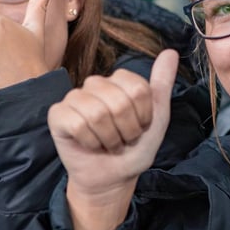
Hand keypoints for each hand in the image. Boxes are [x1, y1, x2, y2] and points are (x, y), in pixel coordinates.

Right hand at [48, 49, 178, 229]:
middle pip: (119, 102)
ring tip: (108, 143)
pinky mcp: (57, 114)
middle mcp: (95, 84)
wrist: (113, 177)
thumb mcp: (157, 118)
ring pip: (97, 113)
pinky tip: (90, 145)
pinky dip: (90, 142)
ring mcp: (74, 97)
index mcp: (119, 81)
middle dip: (126, 130)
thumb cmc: (134, 148)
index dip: (143, 116)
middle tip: (123, 139)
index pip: (137, 89)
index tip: (140, 127)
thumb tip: (171, 52)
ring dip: (109, 138)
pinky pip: (77, 124)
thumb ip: (162, 84)